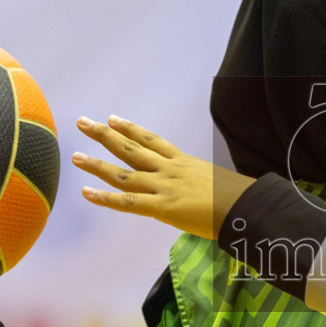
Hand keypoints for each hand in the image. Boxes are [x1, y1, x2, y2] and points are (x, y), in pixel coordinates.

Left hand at [72, 115, 253, 239]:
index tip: (113, 118)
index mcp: (185, 163)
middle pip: (131, 148)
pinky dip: (105, 198)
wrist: (249, 207)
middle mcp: (170, 170)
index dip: (131, 129)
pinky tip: (86, 192)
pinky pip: (128, 202)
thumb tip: (207, 192)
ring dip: (97, 164)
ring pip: (123, 172)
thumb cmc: (241, 199)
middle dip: (105, 135)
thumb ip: (205, 186)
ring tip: (75, 156)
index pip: (152, 141)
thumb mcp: (219, 184)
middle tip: (83, 123)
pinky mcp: (163, 208)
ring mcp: (165, 187)